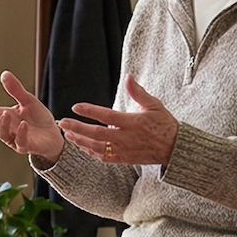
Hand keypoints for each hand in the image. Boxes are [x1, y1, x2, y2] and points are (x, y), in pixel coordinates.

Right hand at [0, 70, 64, 162]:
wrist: (53, 133)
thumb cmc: (38, 118)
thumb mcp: (27, 100)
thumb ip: (16, 89)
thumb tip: (4, 74)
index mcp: (4, 116)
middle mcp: (7, 128)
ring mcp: (15, 138)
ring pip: (2, 134)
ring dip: (2, 124)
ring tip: (6, 114)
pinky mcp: (26, 146)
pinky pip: (21, 142)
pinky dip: (21, 133)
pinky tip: (23, 124)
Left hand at [59, 73, 178, 165]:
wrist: (175, 149)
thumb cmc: (165, 124)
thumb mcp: (154, 105)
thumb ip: (138, 92)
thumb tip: (128, 77)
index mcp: (132, 122)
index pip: (106, 116)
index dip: (90, 111)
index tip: (76, 107)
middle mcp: (126, 138)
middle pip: (96, 134)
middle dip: (77, 128)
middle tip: (62, 122)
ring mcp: (124, 150)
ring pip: (97, 147)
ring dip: (80, 141)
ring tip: (68, 134)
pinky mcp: (124, 160)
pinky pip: (104, 158)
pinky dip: (91, 152)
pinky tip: (82, 146)